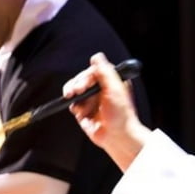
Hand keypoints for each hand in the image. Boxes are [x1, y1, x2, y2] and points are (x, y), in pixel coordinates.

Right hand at [63, 52, 150, 170]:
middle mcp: (100, 89)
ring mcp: (91, 100)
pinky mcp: (84, 111)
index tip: (83, 85)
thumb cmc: (121, 115)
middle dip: (76, 85)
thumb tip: (97, 56)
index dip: (85, 77)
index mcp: (110, 82)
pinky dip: (74, 106)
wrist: (117, 137)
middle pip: (81, 80)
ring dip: (73, 95)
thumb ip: (105, 72)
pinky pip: (73, 104)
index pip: (92, 72)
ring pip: (74, 91)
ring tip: (74, 100)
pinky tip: (80, 112)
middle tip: (74, 92)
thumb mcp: (115, 90)